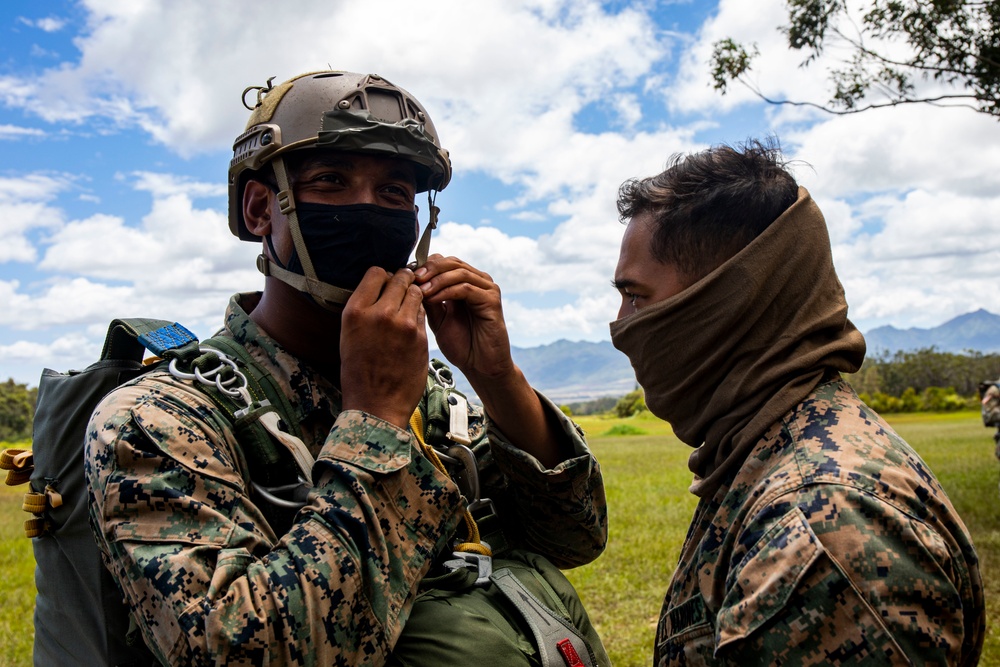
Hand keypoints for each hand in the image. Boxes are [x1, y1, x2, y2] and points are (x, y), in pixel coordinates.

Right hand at [339, 267, 427, 428]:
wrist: (376, 405)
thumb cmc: (360, 373)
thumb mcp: (349, 335)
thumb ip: (364, 309)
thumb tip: (379, 288)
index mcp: (356, 312)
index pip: (376, 272)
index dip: (384, 276)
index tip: (386, 285)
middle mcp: (379, 313)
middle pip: (400, 278)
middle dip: (403, 282)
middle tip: (404, 290)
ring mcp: (403, 324)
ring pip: (417, 292)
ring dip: (415, 296)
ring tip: (408, 308)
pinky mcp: (420, 336)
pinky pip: (424, 312)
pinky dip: (420, 314)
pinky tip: (413, 325)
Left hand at [415, 255, 567, 467]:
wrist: (480, 366)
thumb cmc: (461, 345)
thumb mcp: (437, 319)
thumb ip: (429, 299)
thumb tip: (410, 281)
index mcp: (465, 282)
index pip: (444, 262)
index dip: (425, 266)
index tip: (406, 276)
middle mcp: (479, 281)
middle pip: (451, 262)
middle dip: (429, 269)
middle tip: (412, 279)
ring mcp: (487, 289)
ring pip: (458, 272)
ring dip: (436, 280)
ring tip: (419, 290)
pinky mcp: (492, 301)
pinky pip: (466, 289)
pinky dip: (447, 291)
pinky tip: (433, 299)